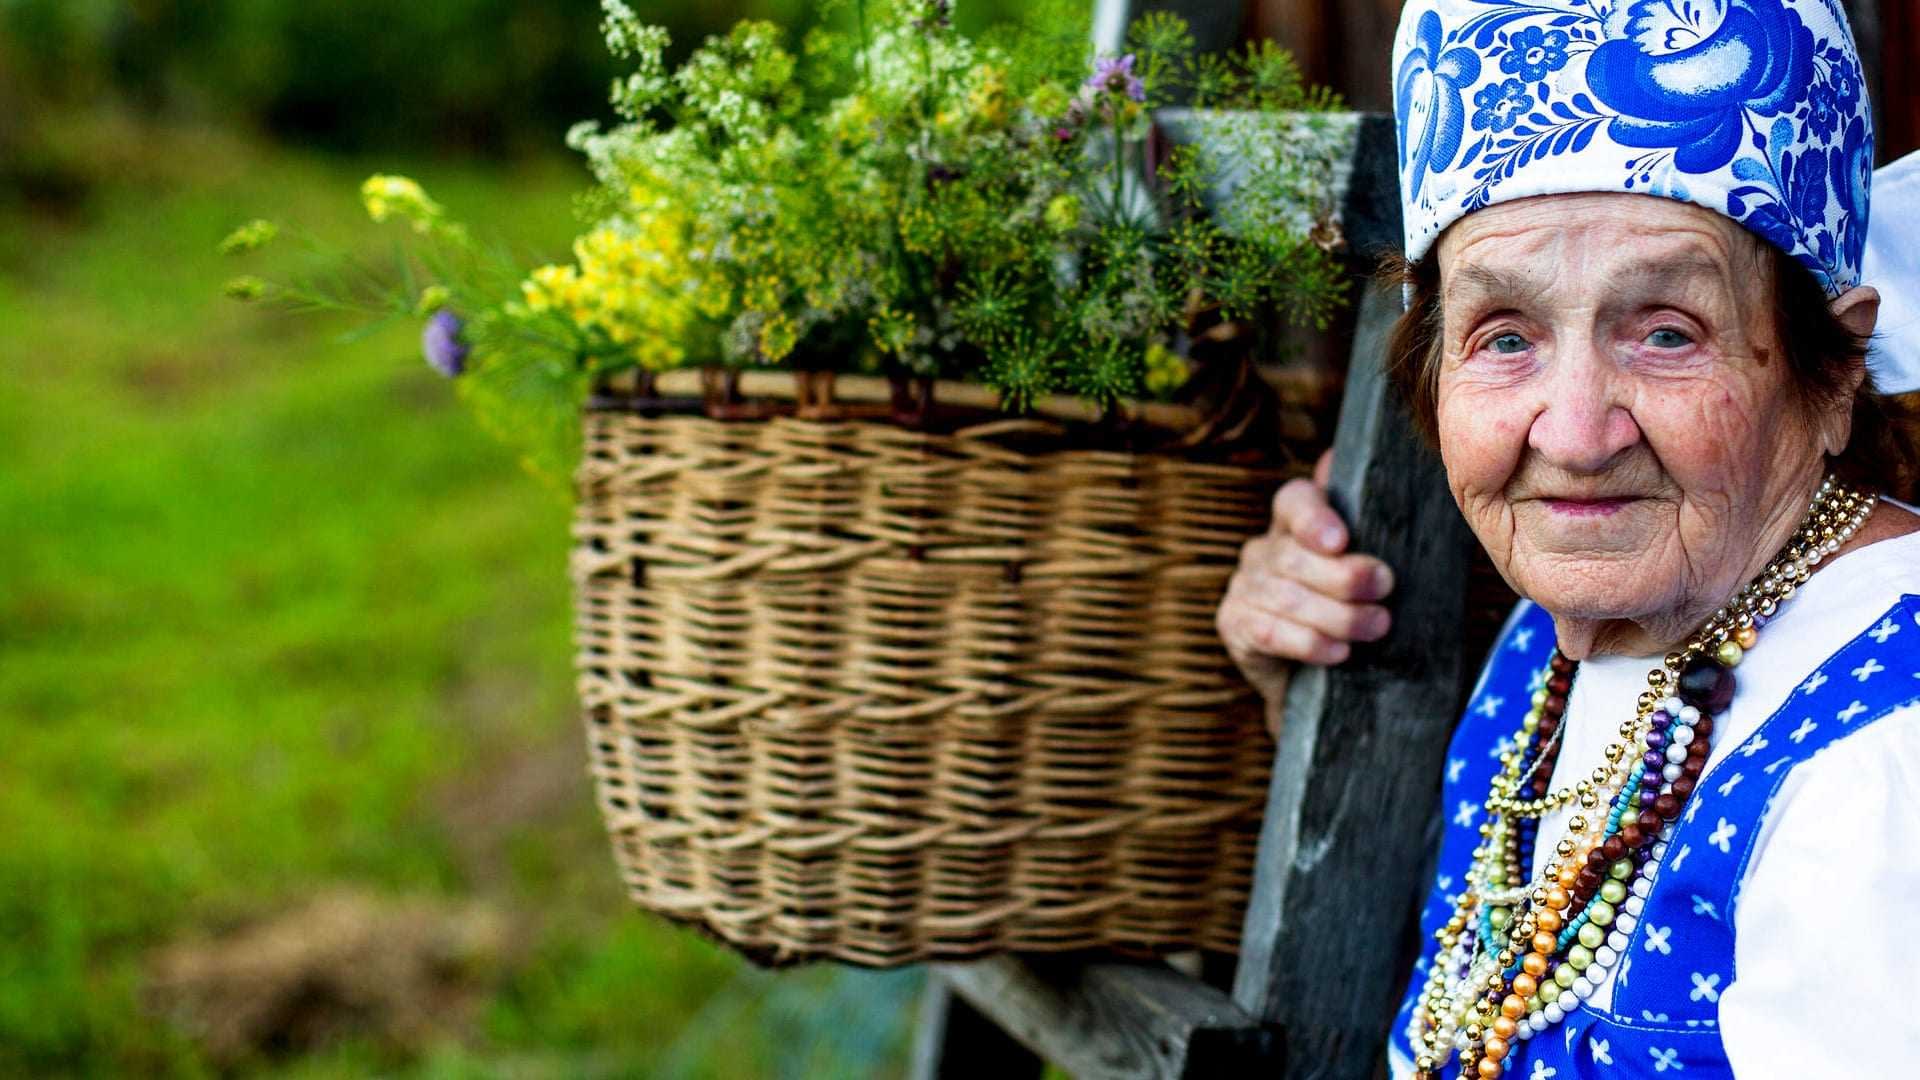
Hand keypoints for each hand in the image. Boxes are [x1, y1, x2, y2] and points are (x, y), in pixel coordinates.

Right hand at [1217, 450, 1396, 715]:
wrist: (1318, 676)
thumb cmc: (1350, 609)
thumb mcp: (1367, 568)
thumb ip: (1368, 524)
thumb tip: (1341, 463)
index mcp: (1294, 524)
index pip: (1294, 501)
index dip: (1315, 517)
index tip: (1340, 541)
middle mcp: (1263, 550)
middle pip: (1295, 556)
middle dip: (1344, 576)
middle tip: (1384, 589)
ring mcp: (1244, 587)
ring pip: (1287, 597)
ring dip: (1338, 615)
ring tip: (1376, 626)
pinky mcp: (1233, 624)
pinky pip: (1269, 632)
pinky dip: (1309, 643)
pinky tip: (1339, 652)